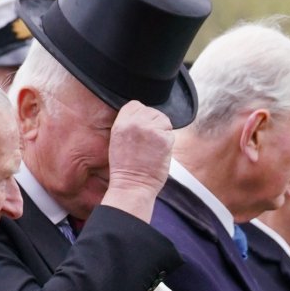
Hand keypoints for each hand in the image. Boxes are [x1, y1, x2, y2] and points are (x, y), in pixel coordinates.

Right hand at [102, 102, 174, 221]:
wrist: (132, 185)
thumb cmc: (126, 168)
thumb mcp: (118, 140)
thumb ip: (129, 125)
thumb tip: (144, 118)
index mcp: (121, 122)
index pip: (136, 105)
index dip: (142, 115)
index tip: (143, 129)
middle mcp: (135, 123)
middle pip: (152, 111)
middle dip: (154, 124)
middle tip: (150, 142)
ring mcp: (150, 130)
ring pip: (163, 120)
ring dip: (162, 132)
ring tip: (154, 147)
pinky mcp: (163, 139)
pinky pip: (171, 134)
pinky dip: (168, 143)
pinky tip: (159, 154)